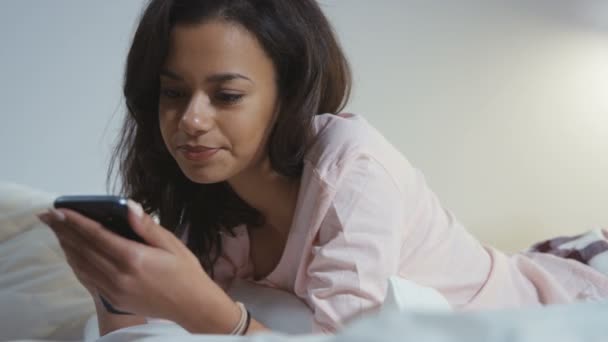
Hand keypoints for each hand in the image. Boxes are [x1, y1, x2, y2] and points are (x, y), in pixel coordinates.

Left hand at [37, 200, 235, 325]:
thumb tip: (128, 206)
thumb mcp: (172, 244)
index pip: (97, 235)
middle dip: (64, 230)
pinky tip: (72, 253)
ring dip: (66, 246)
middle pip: (83, 249)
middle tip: (47, 215)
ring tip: (56, 230)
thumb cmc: (186, 272)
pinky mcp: (114, 298)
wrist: (192, 306)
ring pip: (81, 264)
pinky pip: (88, 278)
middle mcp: (119, 275)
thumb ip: (147, 226)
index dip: (76, 221)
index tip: (60, 209)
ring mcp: (114, 289)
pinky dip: (76, 263)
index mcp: (133, 258)